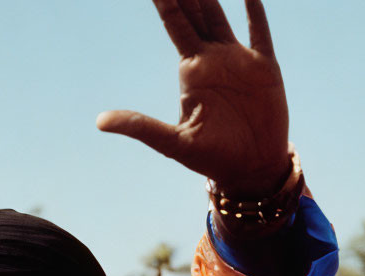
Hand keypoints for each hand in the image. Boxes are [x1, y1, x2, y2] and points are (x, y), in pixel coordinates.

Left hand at [97, 0, 290, 196]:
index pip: (174, 22)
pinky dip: (254, 8)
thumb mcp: (173, 143)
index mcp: (191, 70)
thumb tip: (99, 122)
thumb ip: (141, 126)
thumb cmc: (212, 159)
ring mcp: (239, 61)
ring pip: (222, 13)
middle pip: (196, 9)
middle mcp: (213, 59)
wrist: (252, 170)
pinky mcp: (264, 68)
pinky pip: (259, 31)